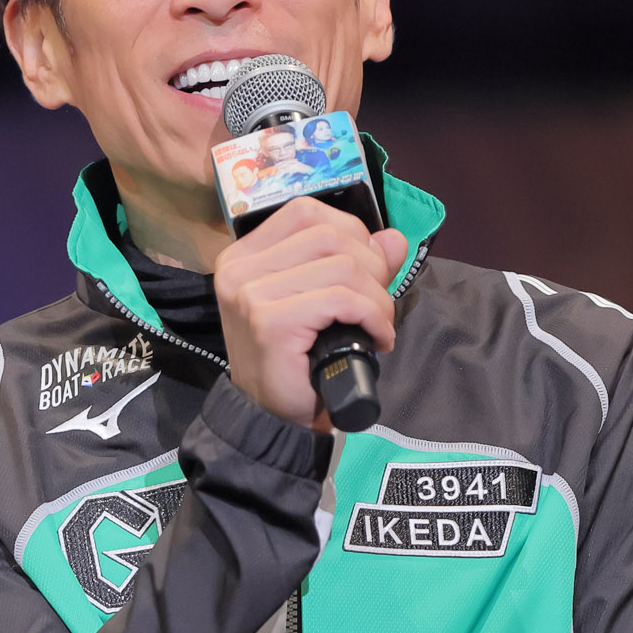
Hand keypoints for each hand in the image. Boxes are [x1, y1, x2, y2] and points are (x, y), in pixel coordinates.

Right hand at [212, 194, 407, 430]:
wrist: (274, 421)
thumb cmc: (296, 363)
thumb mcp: (325, 303)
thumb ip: (357, 265)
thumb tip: (394, 238)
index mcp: (245, 256)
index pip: (305, 211)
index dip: (350, 232)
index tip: (365, 271)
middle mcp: (239, 269)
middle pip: (330, 234)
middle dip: (371, 268)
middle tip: (375, 306)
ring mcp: (250, 293)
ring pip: (342, 266)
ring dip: (376, 298)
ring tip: (376, 326)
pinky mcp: (268, 320)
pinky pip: (341, 299)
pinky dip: (372, 316)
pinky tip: (376, 339)